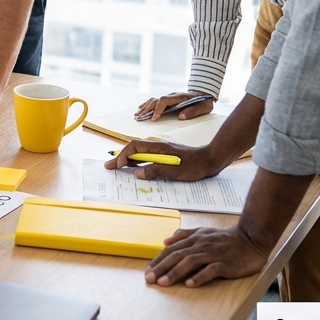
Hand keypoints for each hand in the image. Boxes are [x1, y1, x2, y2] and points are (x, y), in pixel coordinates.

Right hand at [104, 139, 219, 181]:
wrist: (211, 160)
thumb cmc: (196, 165)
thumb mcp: (176, 171)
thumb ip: (156, 171)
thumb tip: (137, 173)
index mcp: (158, 147)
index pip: (135, 147)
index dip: (124, 156)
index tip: (117, 166)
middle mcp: (157, 146)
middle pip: (134, 149)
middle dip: (120, 157)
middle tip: (108, 166)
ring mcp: (161, 150)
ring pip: (139, 152)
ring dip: (127, 160)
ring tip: (116, 167)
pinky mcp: (164, 155)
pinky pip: (146, 156)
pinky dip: (136, 161)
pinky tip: (134, 168)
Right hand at [135, 91, 214, 121]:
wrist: (205, 93)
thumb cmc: (204, 101)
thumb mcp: (203, 107)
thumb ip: (193, 111)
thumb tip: (181, 116)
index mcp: (179, 97)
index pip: (164, 101)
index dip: (158, 109)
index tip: (153, 118)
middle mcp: (172, 96)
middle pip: (155, 100)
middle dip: (146, 110)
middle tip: (139, 118)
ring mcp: (170, 97)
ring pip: (154, 100)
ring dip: (145, 108)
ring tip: (137, 115)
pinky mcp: (169, 99)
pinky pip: (155, 100)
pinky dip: (147, 104)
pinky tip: (141, 108)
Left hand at [145, 226, 268, 286]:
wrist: (251, 238)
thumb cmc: (226, 238)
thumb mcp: (203, 231)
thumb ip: (184, 235)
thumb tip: (165, 240)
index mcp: (194, 239)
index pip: (171, 249)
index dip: (158, 260)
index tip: (147, 271)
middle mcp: (201, 245)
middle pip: (177, 256)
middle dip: (161, 268)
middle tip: (149, 279)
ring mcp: (213, 254)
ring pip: (190, 262)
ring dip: (175, 272)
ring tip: (163, 282)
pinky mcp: (225, 264)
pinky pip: (211, 270)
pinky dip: (199, 277)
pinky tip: (190, 284)